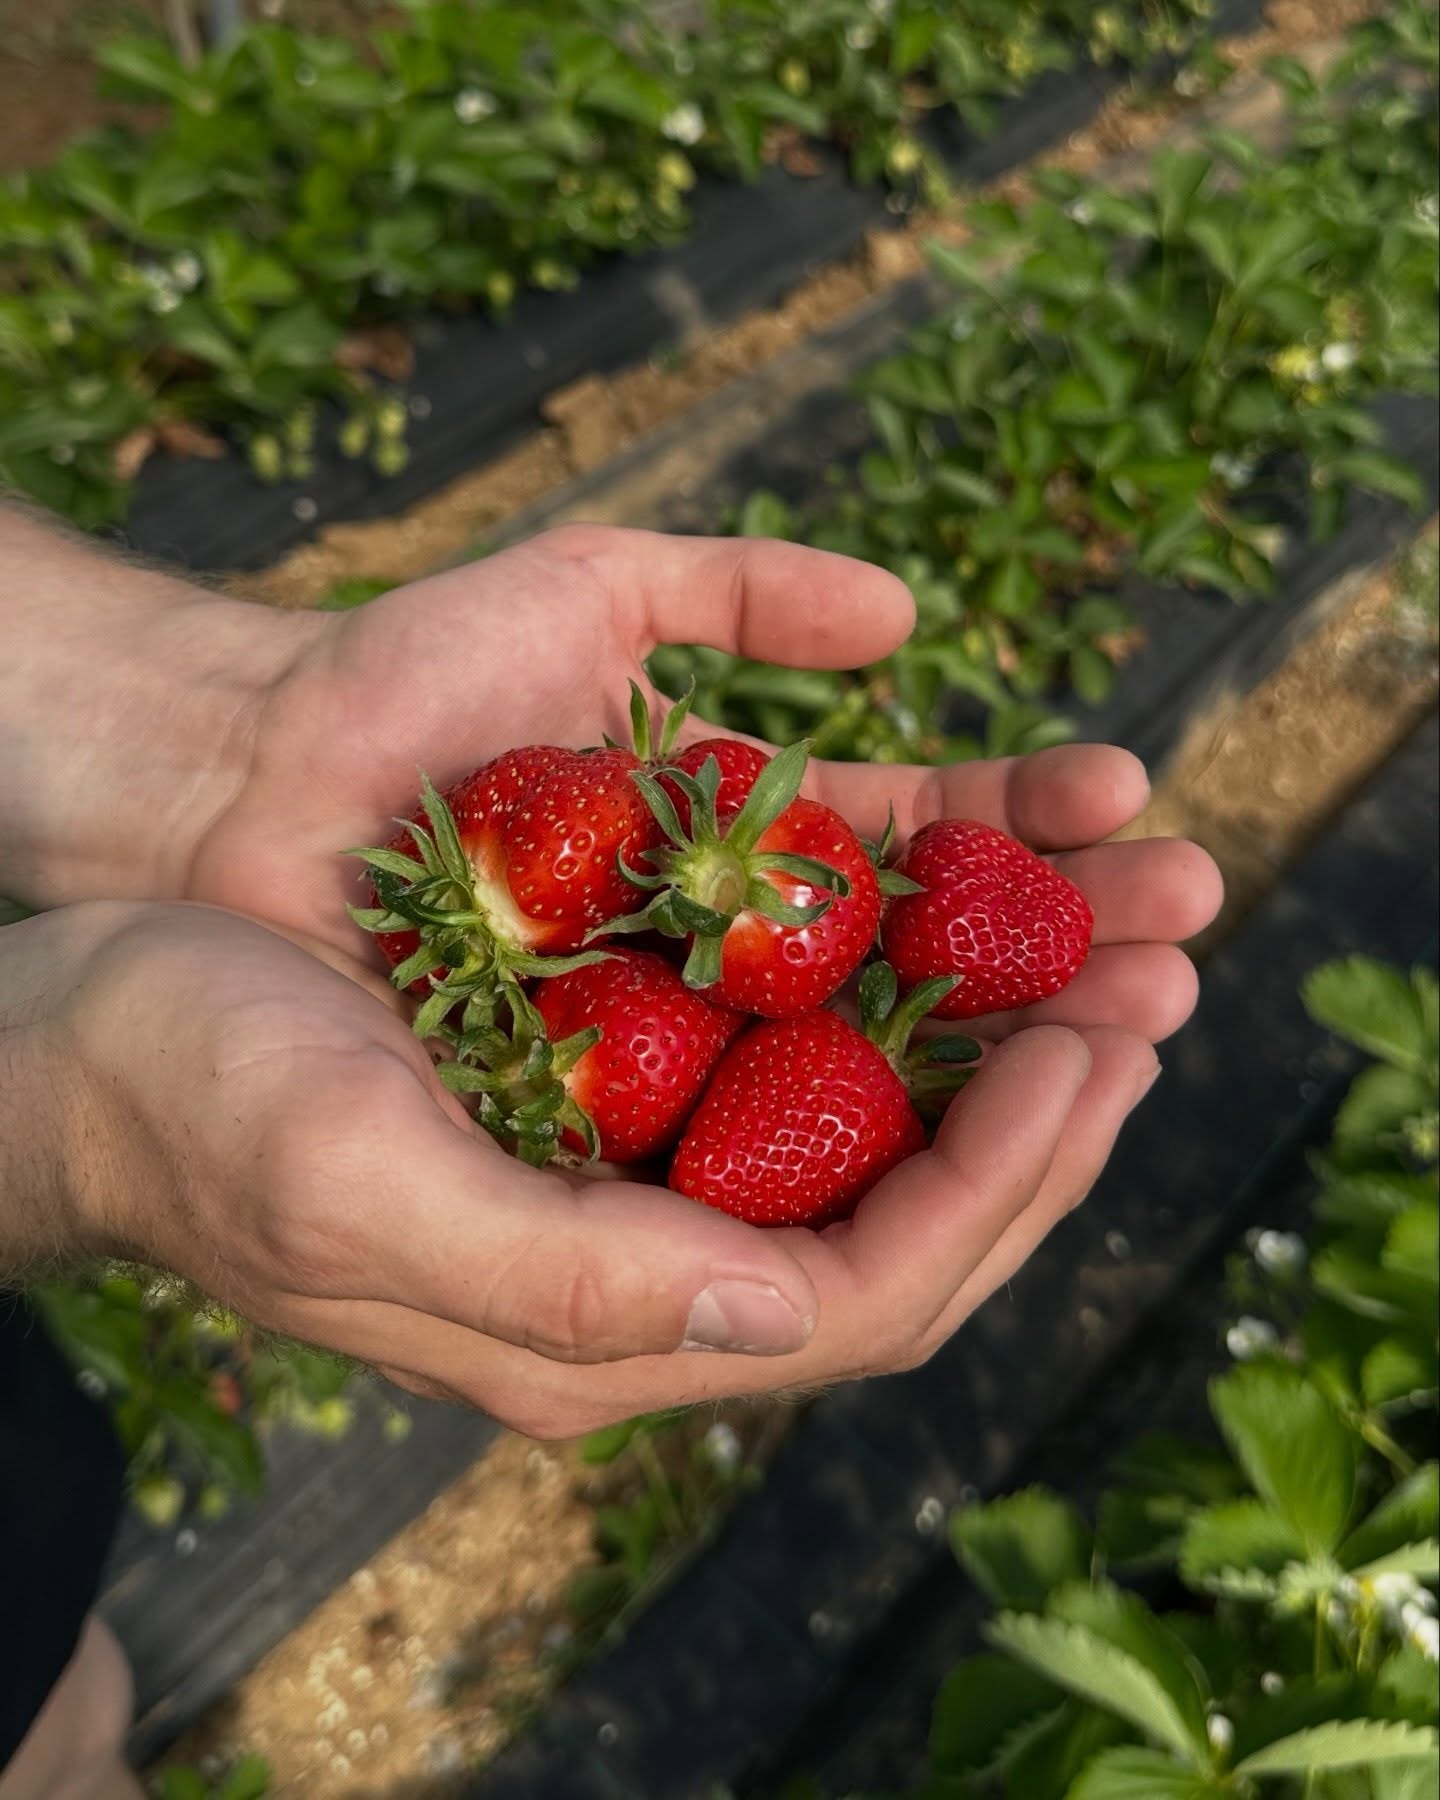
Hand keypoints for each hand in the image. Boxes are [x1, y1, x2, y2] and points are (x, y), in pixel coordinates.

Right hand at [7, 893, 1206, 1438]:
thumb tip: (782, 1322)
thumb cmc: (189, 1088)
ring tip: (1125, 907)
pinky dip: (895, 941)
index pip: (865, 1294)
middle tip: (1163, 976)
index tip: (1091, 1059)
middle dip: (1048, 1095)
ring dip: (1004, 1005)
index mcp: (596, 1319)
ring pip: (871, 1095)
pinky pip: (792, 1009)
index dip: (1004, 1188)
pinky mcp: (609, 1042)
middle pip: (905, 1199)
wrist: (81, 1007)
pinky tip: (967, 865)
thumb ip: (567, 1285)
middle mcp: (640, 1241)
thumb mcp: (353, 1183)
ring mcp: (630, 1137)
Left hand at [177, 524, 1214, 1045]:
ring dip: (1027, 1042)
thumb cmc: (403, 689)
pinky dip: (893, 1126)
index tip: (1137, 812)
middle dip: (1073, 946)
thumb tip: (909, 614)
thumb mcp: (586, 597)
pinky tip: (1004, 1099)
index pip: (929, 851)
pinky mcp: (632, 1130)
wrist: (250, 792)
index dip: (1037, 837)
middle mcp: (739, 960)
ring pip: (889, 1066)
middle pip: (941, 966)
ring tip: (1144, 1013)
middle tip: (1188, 930)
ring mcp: (690, 1053)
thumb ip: (740, 585)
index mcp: (749, 844)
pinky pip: (782, 1145)